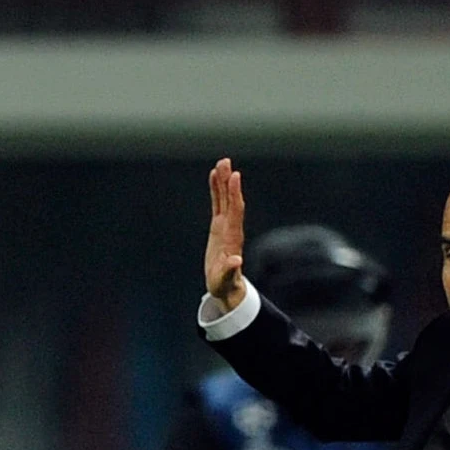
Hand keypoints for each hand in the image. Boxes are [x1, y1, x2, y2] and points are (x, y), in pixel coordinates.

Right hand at [206, 158, 248, 312]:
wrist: (226, 287)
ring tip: (221, 163)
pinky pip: (217, 204)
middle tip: (225, 162)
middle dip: (228, 181)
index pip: (235, 211)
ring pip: (224, 199)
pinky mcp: (218, 227)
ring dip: (222, 181)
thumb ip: (230, 270)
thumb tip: (236, 261)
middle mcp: (231, 227)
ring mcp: (225, 226)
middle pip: (230, 200)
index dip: (234, 194)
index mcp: (232, 237)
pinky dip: (216, 190)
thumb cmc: (225, 284)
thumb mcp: (225, 280)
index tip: (234, 177)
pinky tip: (214, 177)